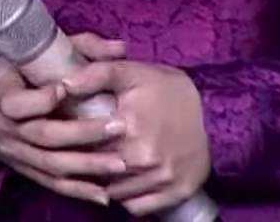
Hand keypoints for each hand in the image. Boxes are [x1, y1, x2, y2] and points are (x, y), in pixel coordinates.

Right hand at [0, 33, 131, 205]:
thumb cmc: (10, 74)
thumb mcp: (30, 54)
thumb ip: (77, 46)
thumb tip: (119, 48)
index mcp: (1, 96)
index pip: (17, 103)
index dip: (41, 99)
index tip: (67, 87)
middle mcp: (6, 129)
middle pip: (44, 135)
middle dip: (83, 133)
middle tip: (118, 126)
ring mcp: (15, 152)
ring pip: (51, 164)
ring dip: (88, 166)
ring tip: (120, 164)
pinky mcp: (24, 169)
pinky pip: (51, 184)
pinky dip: (78, 190)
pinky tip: (104, 193)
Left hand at [57, 59, 210, 216]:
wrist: (214, 110)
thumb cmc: (167, 90)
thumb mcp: (131, 72)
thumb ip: (95, 74)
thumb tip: (65, 85)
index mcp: (130, 128)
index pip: (84, 144)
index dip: (75, 140)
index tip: (74, 133)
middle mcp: (145, 159)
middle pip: (98, 170)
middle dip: (89, 161)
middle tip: (90, 149)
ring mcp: (162, 179)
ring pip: (115, 192)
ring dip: (108, 181)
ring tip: (107, 163)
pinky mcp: (176, 193)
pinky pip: (137, 207)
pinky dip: (128, 196)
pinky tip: (127, 179)